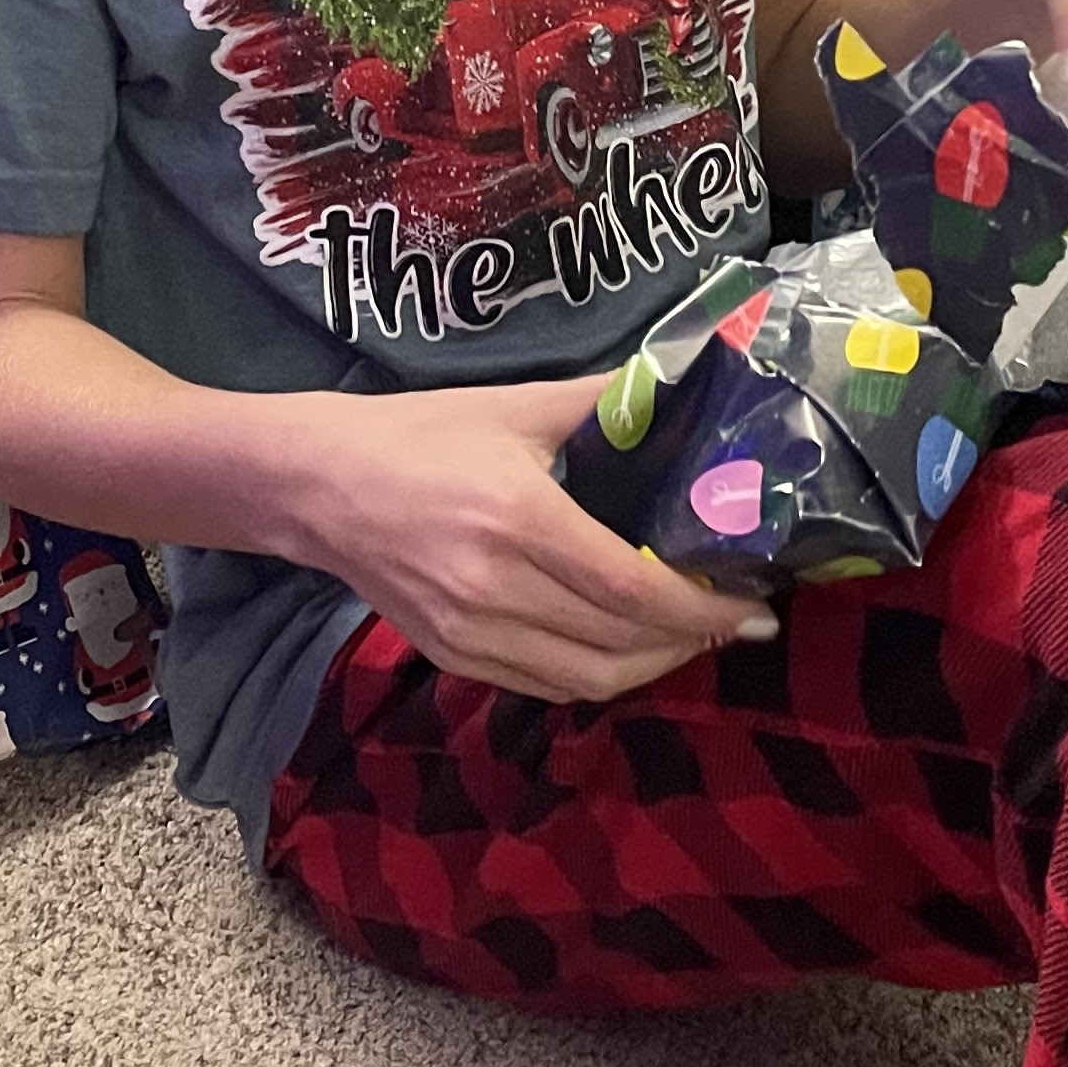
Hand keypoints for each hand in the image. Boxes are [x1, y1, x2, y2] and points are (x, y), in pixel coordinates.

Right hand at [293, 373, 770, 703]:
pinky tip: (626, 645)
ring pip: (589, 680)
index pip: (634, 591)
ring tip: (689, 632)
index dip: (704, 608)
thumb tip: (682, 380)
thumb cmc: (418, 433)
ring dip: (652, 664)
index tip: (753, 603)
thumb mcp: (514, 405)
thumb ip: (602, 401)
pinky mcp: (451, 658)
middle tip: (735, 616)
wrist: (314, 484)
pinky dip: (600, 674)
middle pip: (622, 647)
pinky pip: (547, 686)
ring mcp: (469, 634)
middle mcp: (495, 590)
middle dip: (693, 639)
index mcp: (519, 521)